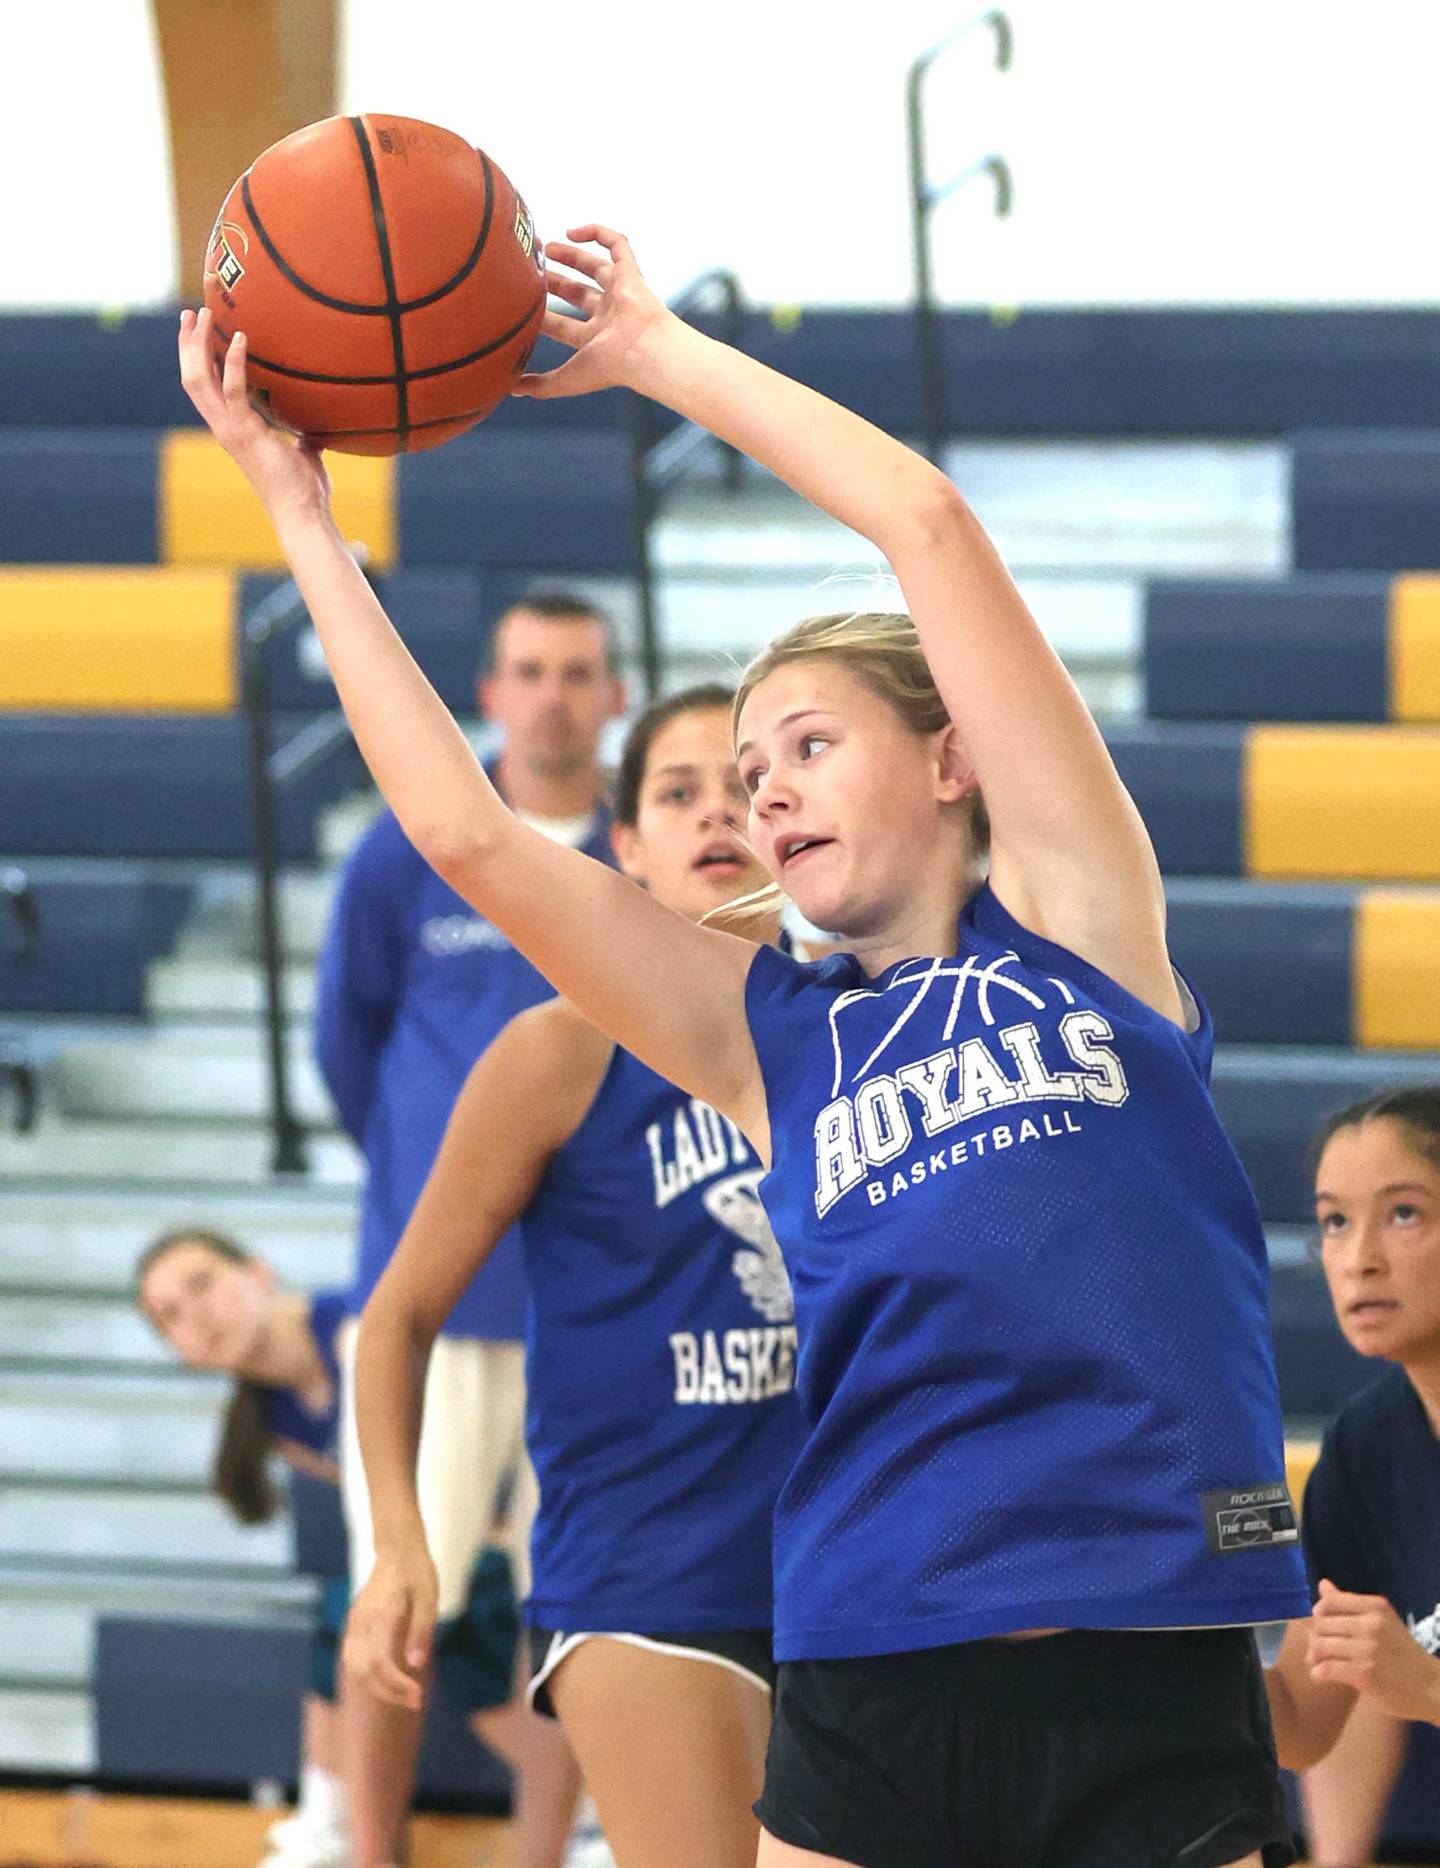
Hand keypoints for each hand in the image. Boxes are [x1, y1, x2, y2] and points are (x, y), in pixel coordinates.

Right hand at [177, 307, 332, 524]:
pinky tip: (241, 338)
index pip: (204, 388)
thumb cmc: (305, 488)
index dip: (196, 359)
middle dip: (188, 344)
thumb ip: (302, 436)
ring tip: (205, 315)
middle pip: (193, 378)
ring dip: (200, 345)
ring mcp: (231, 430)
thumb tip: (318, 427)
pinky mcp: (246, 432)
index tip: (196, 330)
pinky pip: (233, 390)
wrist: (304, 513)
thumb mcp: (302, 452)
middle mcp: (224, 428)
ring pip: (200, 380)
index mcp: (232, 429)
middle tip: (191, 312)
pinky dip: (235, 362)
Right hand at [342, 1543, 438, 1710]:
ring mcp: (354, 1623)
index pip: (380, 1663)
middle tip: (416, 1700)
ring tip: (403, 1693)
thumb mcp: (429, 1597)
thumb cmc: (417, 1571)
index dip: (397, 1685)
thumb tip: (416, 1666)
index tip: (418, 1695)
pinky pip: (353, 1657)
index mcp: (382, 1615)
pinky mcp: (354, 1623)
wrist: (396, 1548)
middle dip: (389, 1692)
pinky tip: (389, 1677)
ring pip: (354, 1666)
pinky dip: (369, 1673)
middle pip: (365, 1671)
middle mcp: (362, 1622)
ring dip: (377, 1686)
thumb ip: (421, 1631)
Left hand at [514, 224, 677, 400]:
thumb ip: (540, 386)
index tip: (520, 305)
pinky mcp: (631, 273)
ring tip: (547, 247)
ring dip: (572, 256)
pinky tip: (573, 231)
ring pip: (595, 267)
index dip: (543, 316)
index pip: (564, 325)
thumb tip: (510, 389)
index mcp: (596, 341)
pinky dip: (598, 233)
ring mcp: (621, 293)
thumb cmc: (610, 368)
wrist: (644, 352)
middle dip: (555, 282)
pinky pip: (618, 244)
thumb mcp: (567, 380)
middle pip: (578, 294)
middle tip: (531, 269)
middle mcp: (609, 316)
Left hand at [1307, 1577, 1439, 1722]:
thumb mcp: (1382, 1621)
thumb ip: (1350, 1604)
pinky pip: (1325, 1669)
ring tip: (1319, 1663)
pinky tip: (1322, 1676)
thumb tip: (1322, 1584)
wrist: (1431, 1687)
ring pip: (1319, 1645)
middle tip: (1320, 1650)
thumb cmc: (1403, 1653)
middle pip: (1321, 1624)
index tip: (1324, 1626)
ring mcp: (1367, 1650)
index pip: (1329, 1601)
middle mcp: (1371, 1624)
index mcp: (1375, 1607)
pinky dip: (1317, 1673)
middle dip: (1315, 1637)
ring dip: (1314, 1656)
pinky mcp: (1364, 1675)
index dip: (1319, 1613)